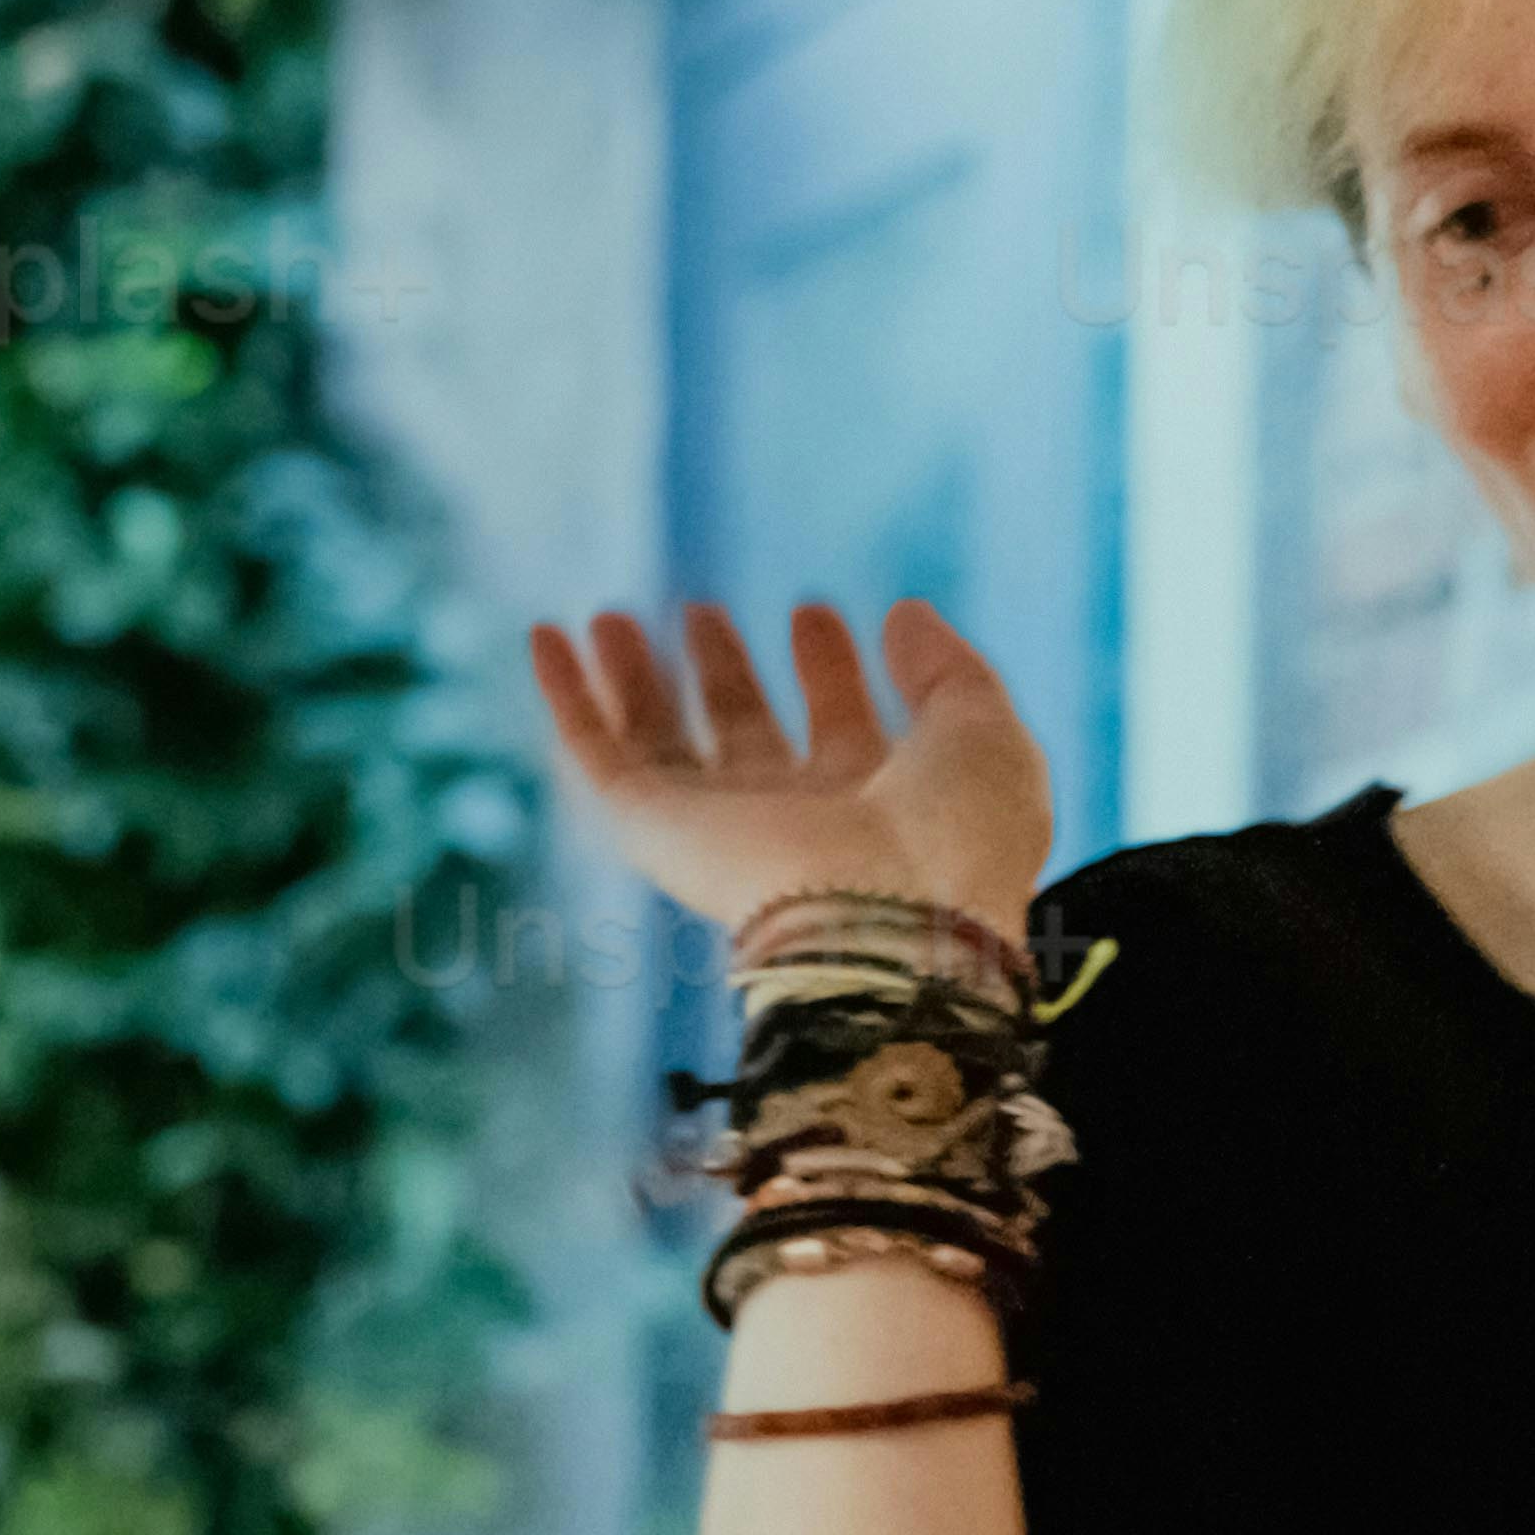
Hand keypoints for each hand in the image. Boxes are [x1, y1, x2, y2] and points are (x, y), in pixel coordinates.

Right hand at [530, 594, 1055, 968]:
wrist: (893, 922)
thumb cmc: (955, 835)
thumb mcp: (985, 731)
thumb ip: (948, 668)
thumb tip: (905, 614)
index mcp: (877, 808)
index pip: (842, 729)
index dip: (828, 670)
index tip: (816, 611)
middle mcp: (794, 822)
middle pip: (745, 738)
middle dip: (726, 674)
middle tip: (708, 613)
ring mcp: (720, 830)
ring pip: (664, 745)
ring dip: (636, 680)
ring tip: (616, 616)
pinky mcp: (656, 834)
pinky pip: (599, 759)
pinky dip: (567, 698)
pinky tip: (548, 638)